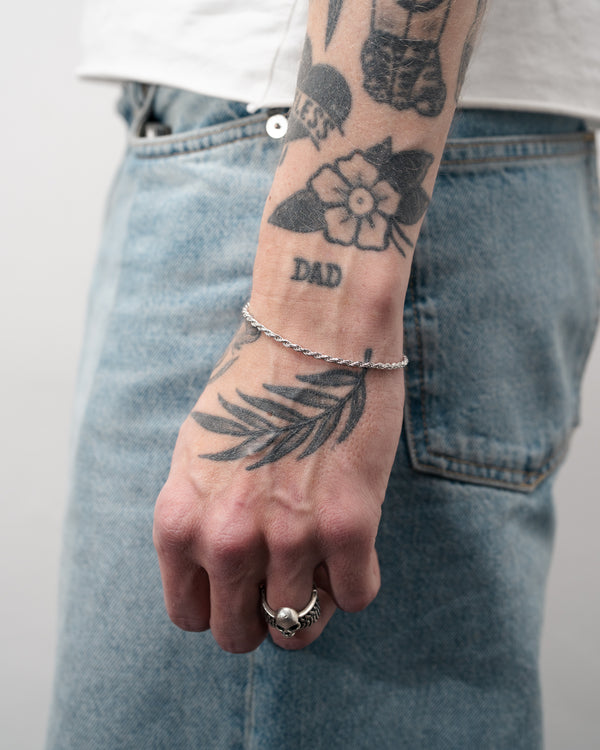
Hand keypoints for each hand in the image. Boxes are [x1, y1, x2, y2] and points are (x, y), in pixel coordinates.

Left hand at [153, 329, 403, 651]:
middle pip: (238, 634)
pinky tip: (352, 544)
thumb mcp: (195, 453)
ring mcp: (287, 538)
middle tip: (282, 582)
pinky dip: (355, 580)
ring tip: (319, 565)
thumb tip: (214, 566)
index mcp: (179, 523)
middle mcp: (225, 540)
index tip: (242, 587)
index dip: (218, 606)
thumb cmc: (254, 386)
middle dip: (260, 616)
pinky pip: (356, 596)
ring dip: (311, 605)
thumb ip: (194, 517)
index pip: (189, 616)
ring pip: (298, 629)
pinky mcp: (348, 526)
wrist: (311, 334)